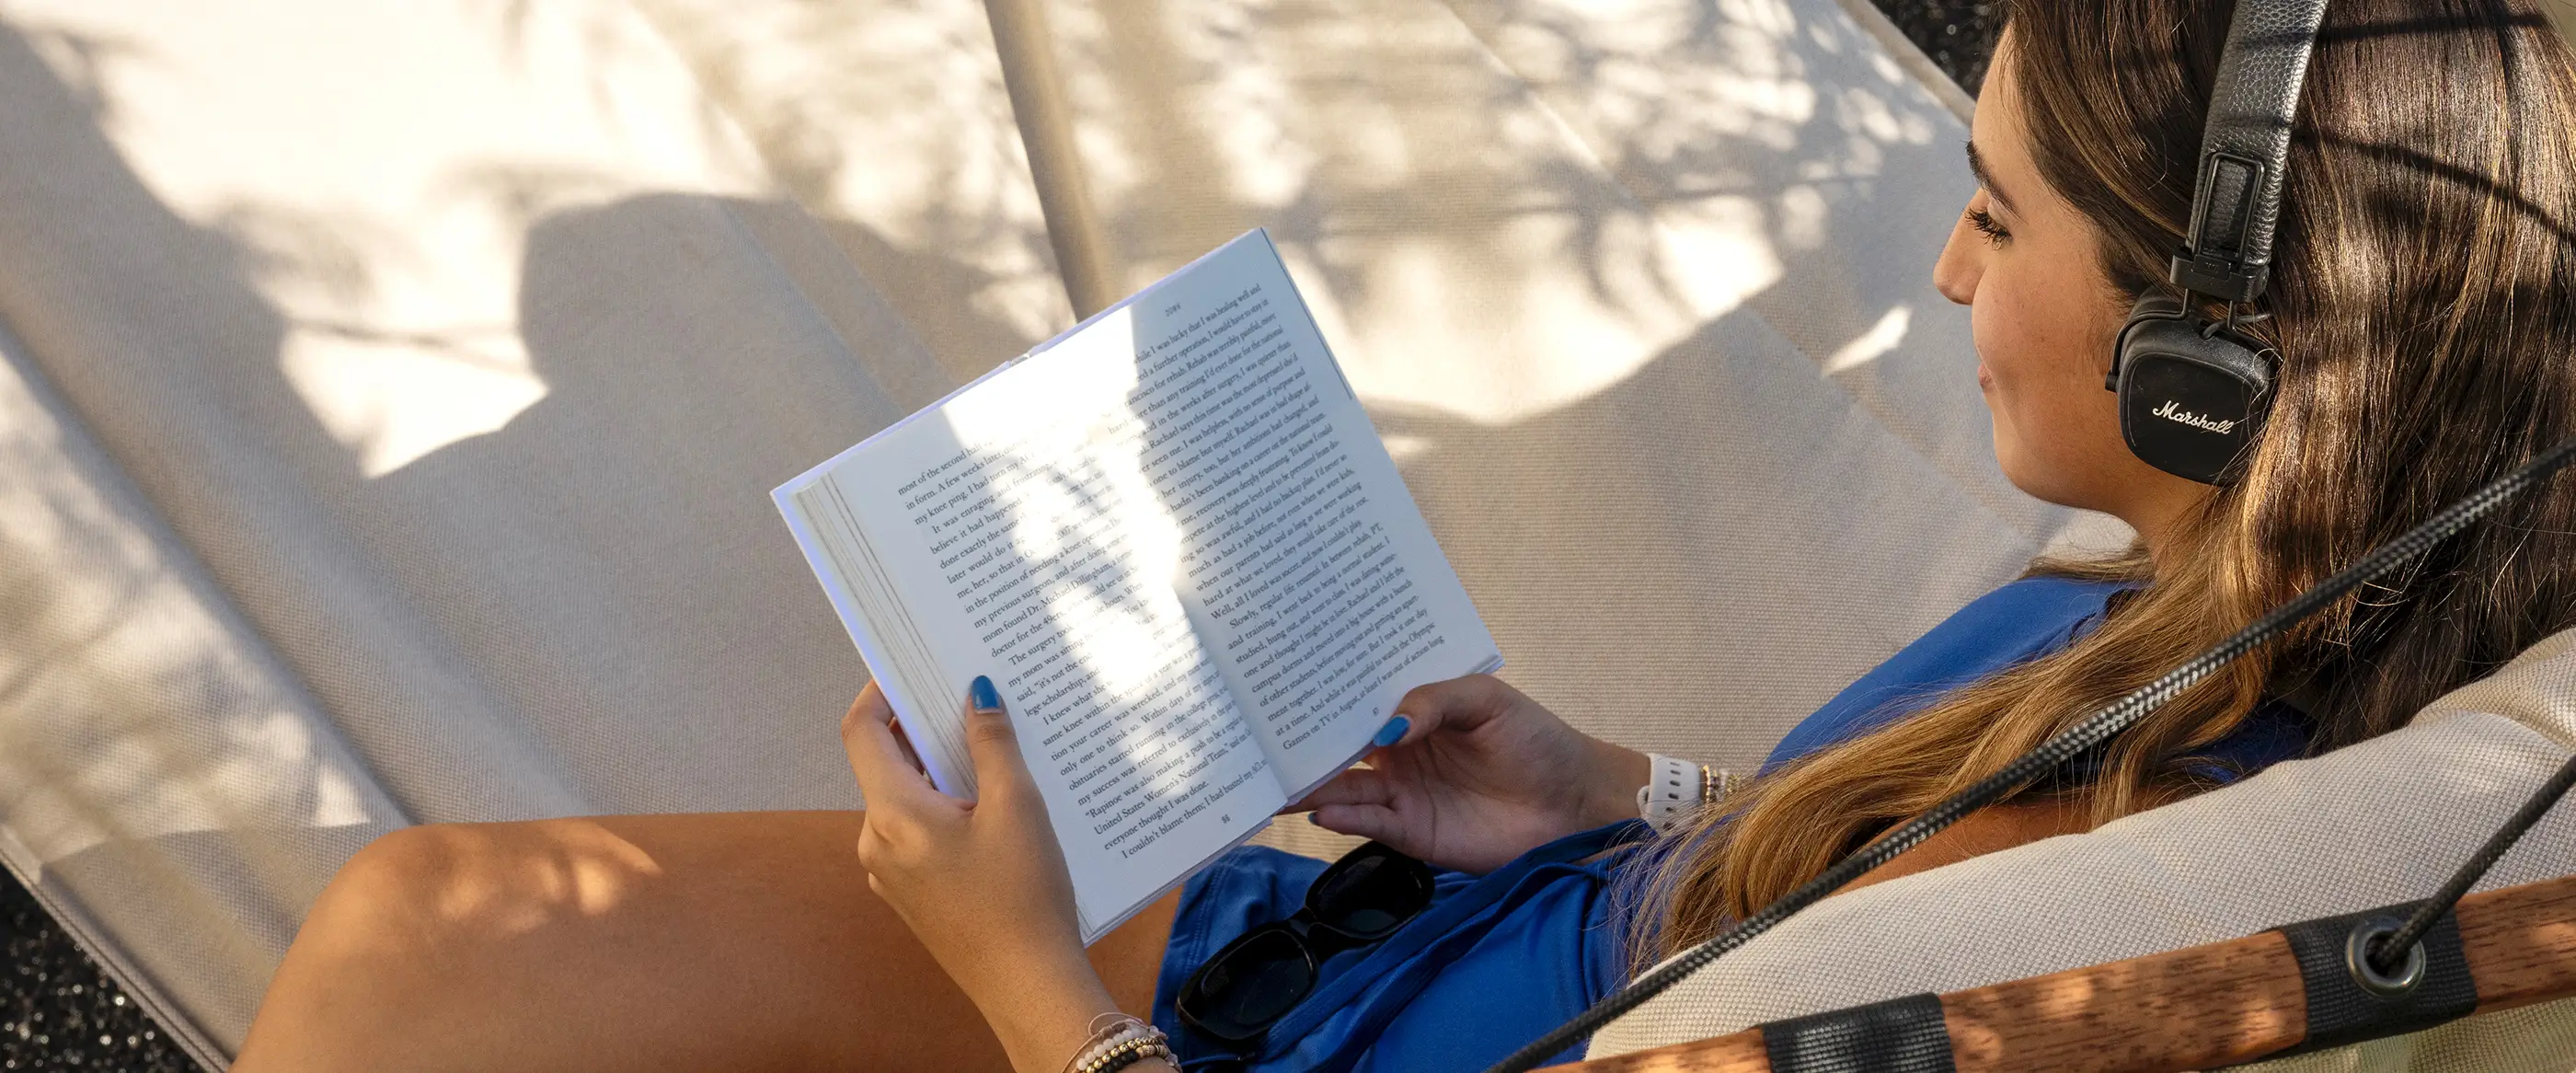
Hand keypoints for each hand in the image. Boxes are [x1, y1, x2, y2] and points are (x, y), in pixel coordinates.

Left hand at [841, 678, 1118, 1071]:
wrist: (1028, 986)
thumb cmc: (1023, 896)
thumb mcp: (1015, 805)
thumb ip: (992, 743)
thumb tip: (976, 694)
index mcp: (892, 814)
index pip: (861, 730)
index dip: (882, 691)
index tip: (916, 668)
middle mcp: (877, 842)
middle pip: (886, 762)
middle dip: (925, 729)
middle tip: (971, 703)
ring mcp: (890, 872)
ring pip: (905, 798)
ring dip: (942, 771)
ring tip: (995, 756)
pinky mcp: (911, 893)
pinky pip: (919, 832)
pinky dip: (947, 808)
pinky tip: (994, 810)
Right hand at [1287, 675, 1649, 872]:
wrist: (1574, 803)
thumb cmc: (1537, 741)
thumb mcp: (1488, 701)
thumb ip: (1434, 702)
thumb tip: (1386, 725)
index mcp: (1414, 714)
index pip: (1359, 704)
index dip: (1325, 697)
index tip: (1284, 687)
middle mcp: (1399, 753)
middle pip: (1340, 749)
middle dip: (1302, 745)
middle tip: (1259, 738)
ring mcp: (1403, 794)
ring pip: (1344, 787)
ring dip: (1310, 785)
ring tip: (1275, 781)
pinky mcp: (1413, 833)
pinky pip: (1369, 823)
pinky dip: (1343, 817)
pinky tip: (1320, 808)